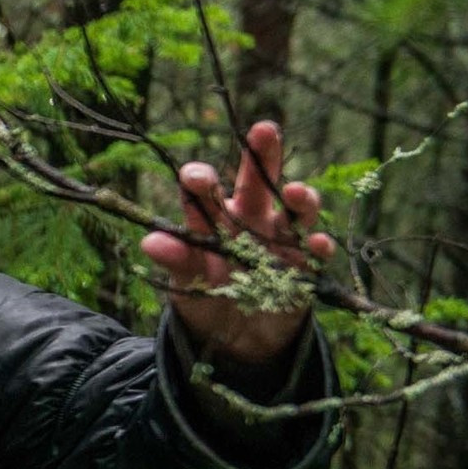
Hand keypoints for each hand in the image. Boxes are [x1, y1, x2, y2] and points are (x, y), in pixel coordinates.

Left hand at [140, 119, 335, 371]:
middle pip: (258, 183)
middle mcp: (250, 221)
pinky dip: (317, 247)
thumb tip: (150, 241)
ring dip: (300, 199)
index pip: (205, 192)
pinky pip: (314, 254)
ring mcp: (281, 241)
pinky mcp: (303, 268)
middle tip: (265, 129)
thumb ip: (175, 260)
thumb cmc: (206, 299)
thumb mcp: (185, 283)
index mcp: (214, 220)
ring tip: (296, 191)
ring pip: (295, 211)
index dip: (200, 179)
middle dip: (262, 155)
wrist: (234, 339)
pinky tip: (317, 243)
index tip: (195, 177)